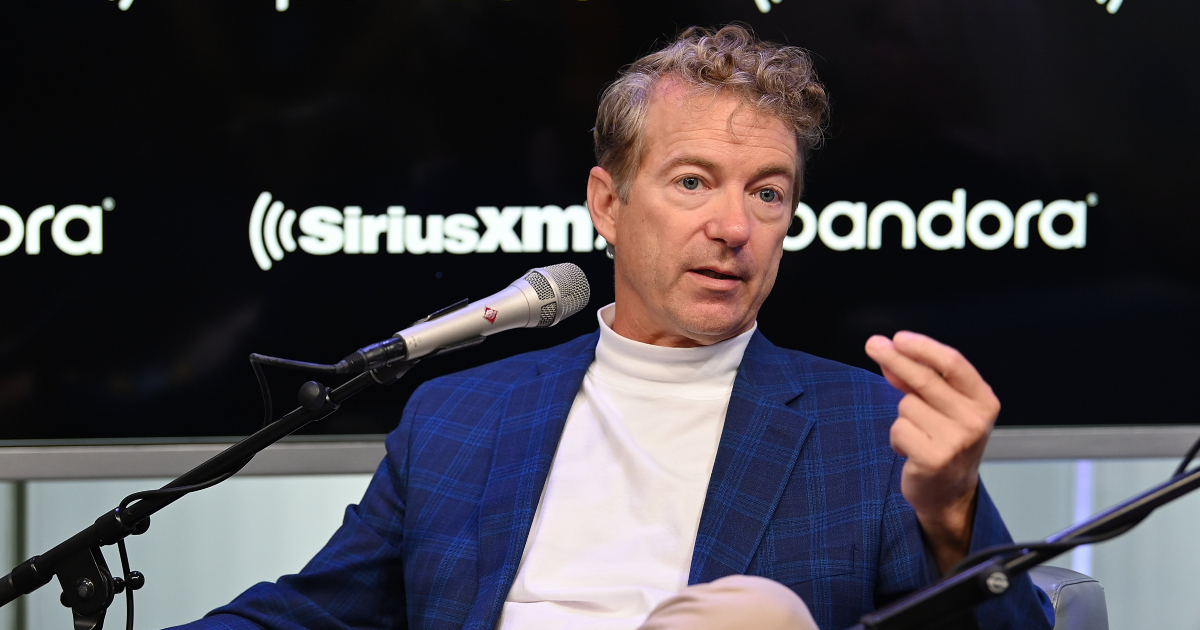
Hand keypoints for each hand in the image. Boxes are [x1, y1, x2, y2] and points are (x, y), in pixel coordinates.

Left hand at [864, 331, 997, 573]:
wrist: (949, 493)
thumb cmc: (945, 442)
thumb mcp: (942, 407)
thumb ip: (920, 380)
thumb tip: (889, 354)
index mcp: (984, 401)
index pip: (952, 363)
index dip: (923, 348)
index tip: (899, 338)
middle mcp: (975, 420)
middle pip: (925, 378)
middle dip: (894, 359)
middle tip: (873, 345)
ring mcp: (956, 441)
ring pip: (906, 406)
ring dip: (902, 418)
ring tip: (918, 436)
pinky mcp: (934, 459)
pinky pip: (898, 430)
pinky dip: (896, 438)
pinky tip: (911, 451)